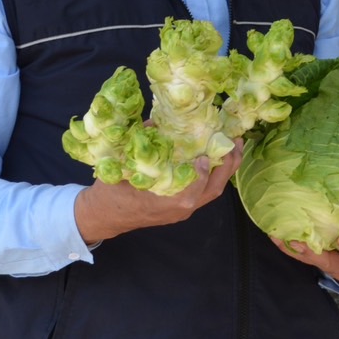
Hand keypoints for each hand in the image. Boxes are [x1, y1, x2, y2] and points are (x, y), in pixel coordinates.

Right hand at [73, 138, 241, 245]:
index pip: (191, 194)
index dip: (201, 176)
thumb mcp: (120, 168)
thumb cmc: (110, 193)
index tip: (204, 157)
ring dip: (225, 170)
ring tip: (234, 147)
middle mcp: (178, 209)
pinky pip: (205, 192)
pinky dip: (215, 175)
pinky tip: (219, 158)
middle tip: (236, 143)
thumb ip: (140, 148)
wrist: (103, 216)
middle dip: (228, 167)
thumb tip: (156, 122)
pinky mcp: (183, 208)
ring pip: (212, 192)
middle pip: (211, 191)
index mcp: (162, 204)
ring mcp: (182, 211)